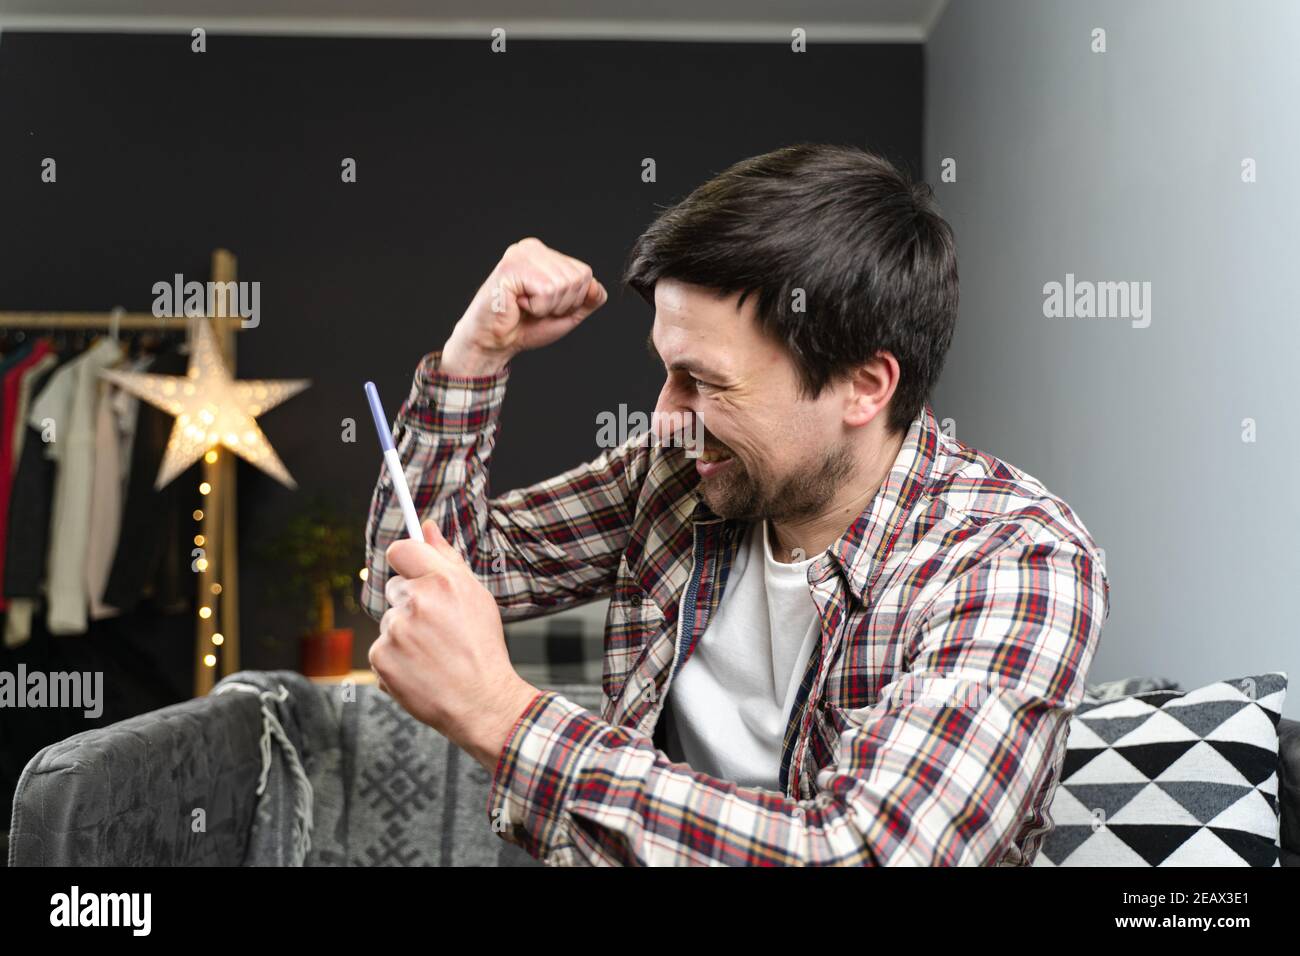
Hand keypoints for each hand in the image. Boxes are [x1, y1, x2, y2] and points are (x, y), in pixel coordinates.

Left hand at [370, 519, 539, 769]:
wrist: (481, 701)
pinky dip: (395, 660)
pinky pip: (381, 649)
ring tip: (432, 654)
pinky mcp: (380, 658)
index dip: (406, 561)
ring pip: (390, 622)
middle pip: (395, 589)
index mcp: (441, 582)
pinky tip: (420, 669)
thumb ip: (447, 558)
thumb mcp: (475, 596)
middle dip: (411, 604)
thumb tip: (427, 527)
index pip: (400, 550)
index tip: (412, 571)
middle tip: (437, 628)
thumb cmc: (482, 648)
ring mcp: (394, 632)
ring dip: (404, 634)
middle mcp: (415, 603)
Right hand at [441, 237, 606, 375]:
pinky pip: (546, 290)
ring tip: (525, 306)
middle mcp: (533, 248)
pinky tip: (518, 304)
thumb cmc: (525, 326)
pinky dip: (536, 307)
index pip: (584, 274)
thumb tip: (597, 287)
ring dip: (546, 307)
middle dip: (560, 304)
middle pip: (576, 279)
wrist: (495, 342)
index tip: (546, 305)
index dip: (572, 300)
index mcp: (546, 254)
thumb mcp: (566, 313)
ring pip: (562, 285)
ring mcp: (521, 255)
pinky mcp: (511, 267)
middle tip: (534, 308)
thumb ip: (588, 300)